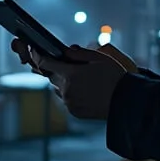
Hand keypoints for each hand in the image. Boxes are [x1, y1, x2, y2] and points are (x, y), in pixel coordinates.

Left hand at [13, 40, 128, 119]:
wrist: (126, 103)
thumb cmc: (115, 78)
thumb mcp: (99, 58)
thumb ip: (79, 53)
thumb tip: (66, 51)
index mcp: (70, 74)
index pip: (44, 63)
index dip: (37, 55)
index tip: (33, 49)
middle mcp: (66, 90)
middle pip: (51, 75)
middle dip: (53, 68)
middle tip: (60, 61)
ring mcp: (69, 102)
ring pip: (58, 88)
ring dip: (62, 81)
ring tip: (77, 77)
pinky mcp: (74, 111)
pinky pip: (66, 99)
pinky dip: (69, 92)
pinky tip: (83, 89)